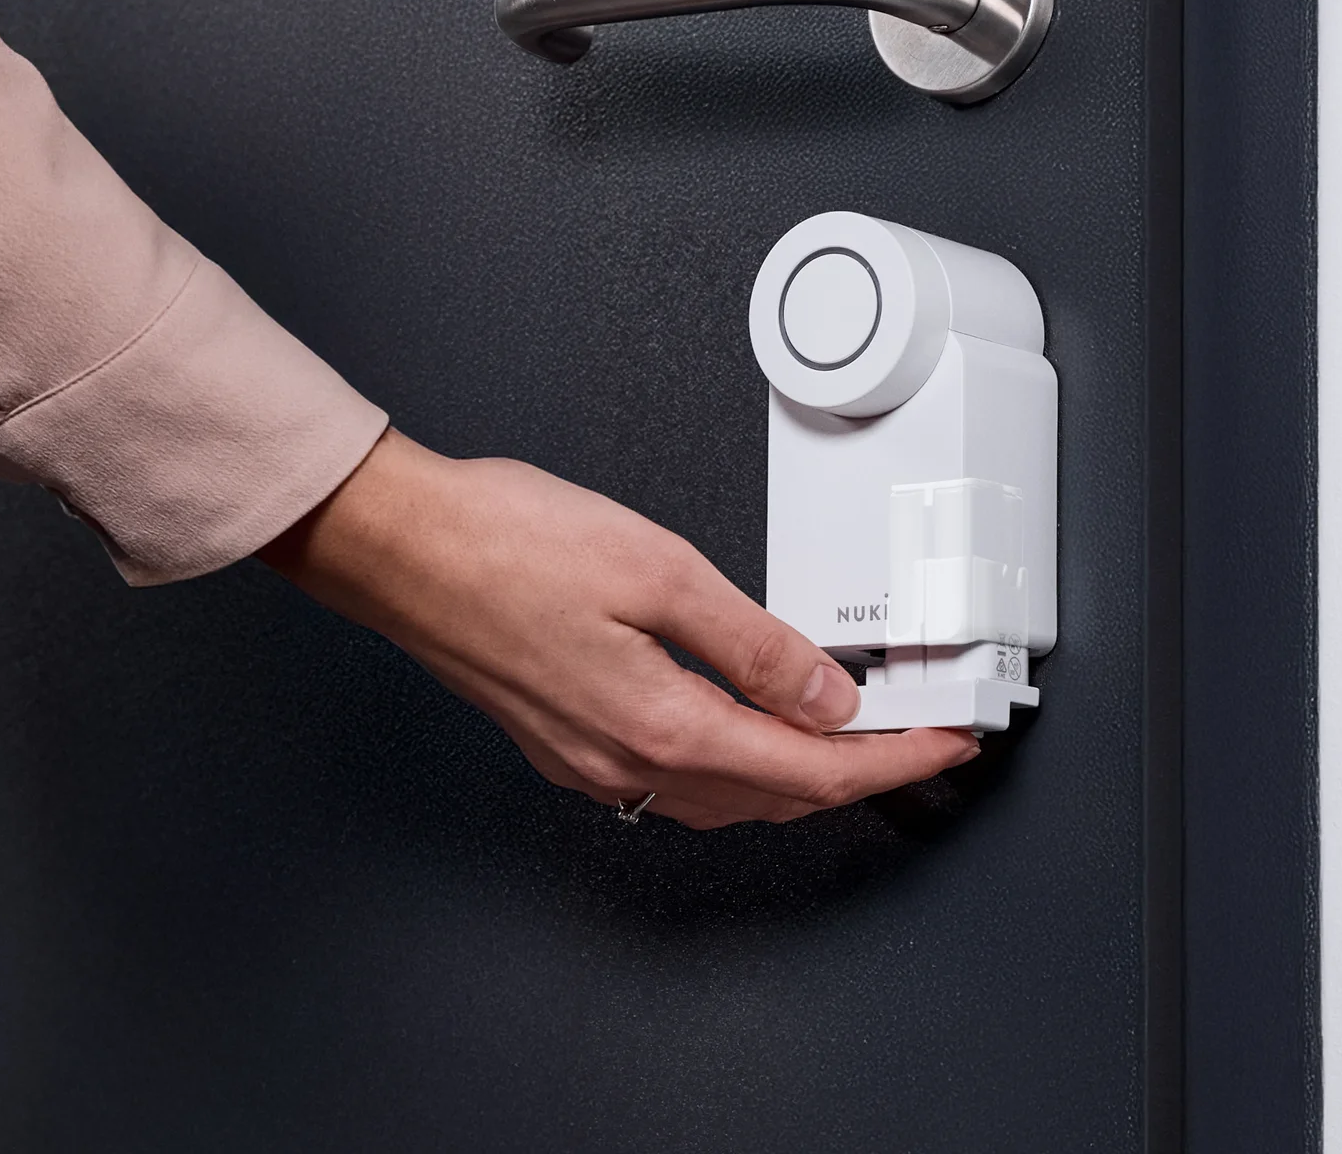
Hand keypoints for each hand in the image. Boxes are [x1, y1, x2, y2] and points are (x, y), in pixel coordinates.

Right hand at [258, 428, 978, 826]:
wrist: (398, 546)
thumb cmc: (503, 543)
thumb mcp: (660, 570)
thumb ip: (756, 644)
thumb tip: (828, 697)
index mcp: (662, 724)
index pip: (815, 768)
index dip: (894, 757)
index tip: (943, 739)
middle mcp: (624, 764)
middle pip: (775, 797)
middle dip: (857, 774)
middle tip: (914, 734)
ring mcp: (588, 762)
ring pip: (723, 799)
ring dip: (795, 778)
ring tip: (848, 736)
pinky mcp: (562, 743)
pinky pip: (674, 781)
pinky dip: (734, 765)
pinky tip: (743, 730)